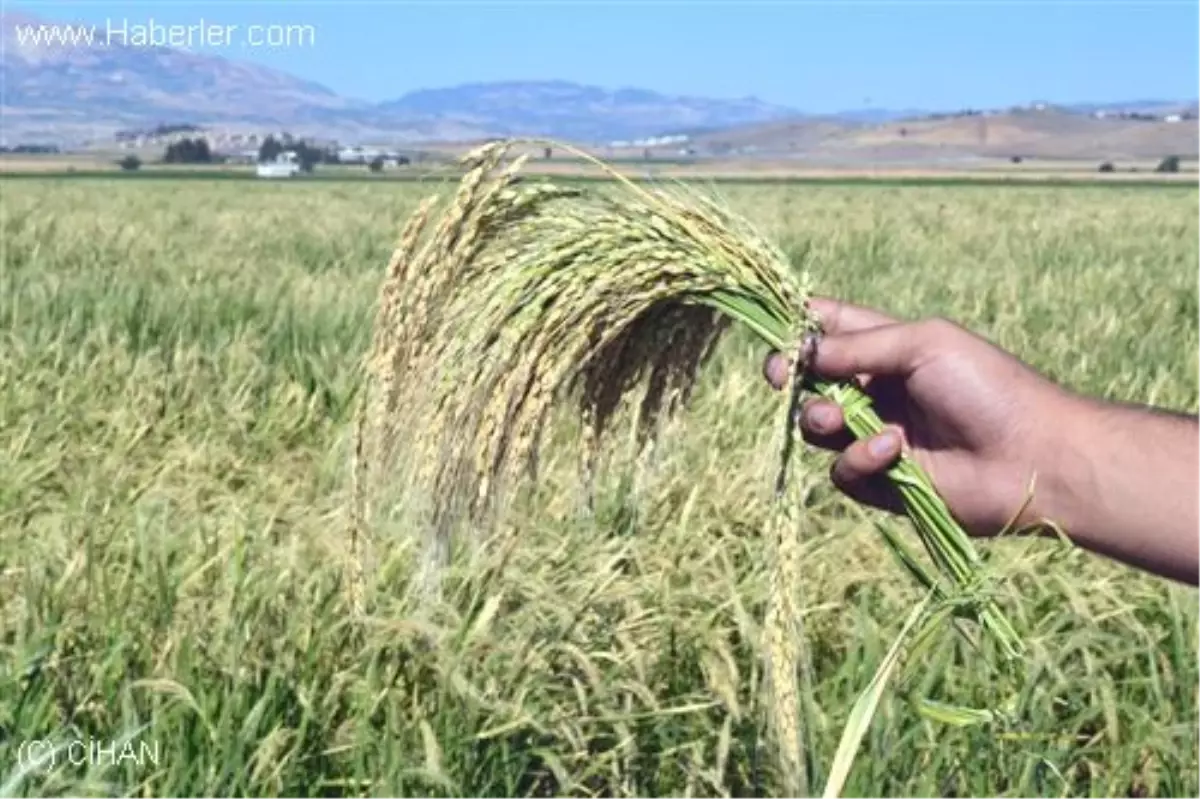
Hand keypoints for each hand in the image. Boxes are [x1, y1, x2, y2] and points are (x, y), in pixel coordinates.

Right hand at [763, 298, 1078, 537]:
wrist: (1033, 458)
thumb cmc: (988, 388)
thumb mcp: (923, 345)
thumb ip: (856, 345)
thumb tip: (798, 351)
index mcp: (888, 349)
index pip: (829, 330)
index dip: (798, 327)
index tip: (776, 329)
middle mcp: (876, 392)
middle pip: (809, 381)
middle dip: (790, 376)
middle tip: (782, 377)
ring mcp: (875, 437)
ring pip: (816, 428)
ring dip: (821, 419)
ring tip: (840, 419)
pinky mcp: (881, 483)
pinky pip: (843, 471)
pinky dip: (859, 458)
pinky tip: (893, 450)